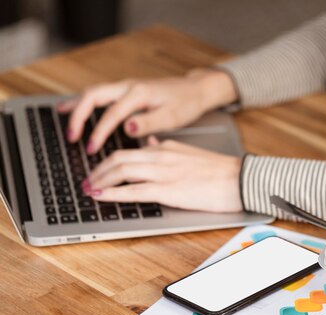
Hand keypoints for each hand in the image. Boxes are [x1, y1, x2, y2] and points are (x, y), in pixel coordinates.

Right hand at [57, 69, 237, 153]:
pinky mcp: (127, 90)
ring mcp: (126, 86)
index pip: (112, 114)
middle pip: (93, 95)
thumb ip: (149, 122)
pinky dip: (85, 101)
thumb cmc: (186, 103)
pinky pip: (100, 94)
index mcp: (139, 93)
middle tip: (72, 137)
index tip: (92, 149)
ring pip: (94, 92)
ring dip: (77, 106)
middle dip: (78, 116)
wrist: (196, 90)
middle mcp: (129, 86)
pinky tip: (73, 108)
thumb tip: (127, 127)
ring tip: (61, 119)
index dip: (99, 132)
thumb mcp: (172, 116)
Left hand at [82, 137, 242, 212]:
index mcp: (167, 147)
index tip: (100, 171)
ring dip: (100, 180)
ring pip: (121, 171)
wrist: (240, 179)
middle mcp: (162, 156)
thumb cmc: (221, 171)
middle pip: (119, 158)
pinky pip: (133, 190)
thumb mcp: (190, 152)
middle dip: (98, 170)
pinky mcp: (169, 190)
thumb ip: (169, 147)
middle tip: (87, 180)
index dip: (109, 162)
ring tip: (89, 189)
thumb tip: (152, 141)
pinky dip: (112, 193)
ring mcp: (164, 172)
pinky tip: (101, 196)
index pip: (131, 151)